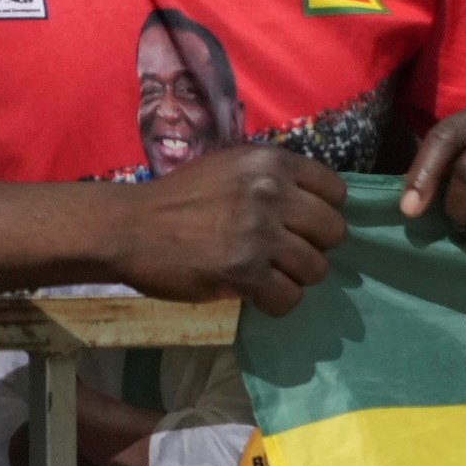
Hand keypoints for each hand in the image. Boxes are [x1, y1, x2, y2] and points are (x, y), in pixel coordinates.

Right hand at [115, 144, 347, 313]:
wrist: (129, 228)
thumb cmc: (179, 199)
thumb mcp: (231, 168)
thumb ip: (274, 178)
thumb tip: (319, 204)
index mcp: (271, 163)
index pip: (336, 192)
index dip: (323, 212)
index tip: (301, 224)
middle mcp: (270, 193)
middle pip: (333, 232)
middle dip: (313, 247)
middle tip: (284, 253)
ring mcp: (258, 234)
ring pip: (316, 268)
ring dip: (294, 277)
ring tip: (267, 273)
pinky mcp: (244, 272)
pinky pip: (290, 297)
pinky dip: (277, 302)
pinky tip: (256, 294)